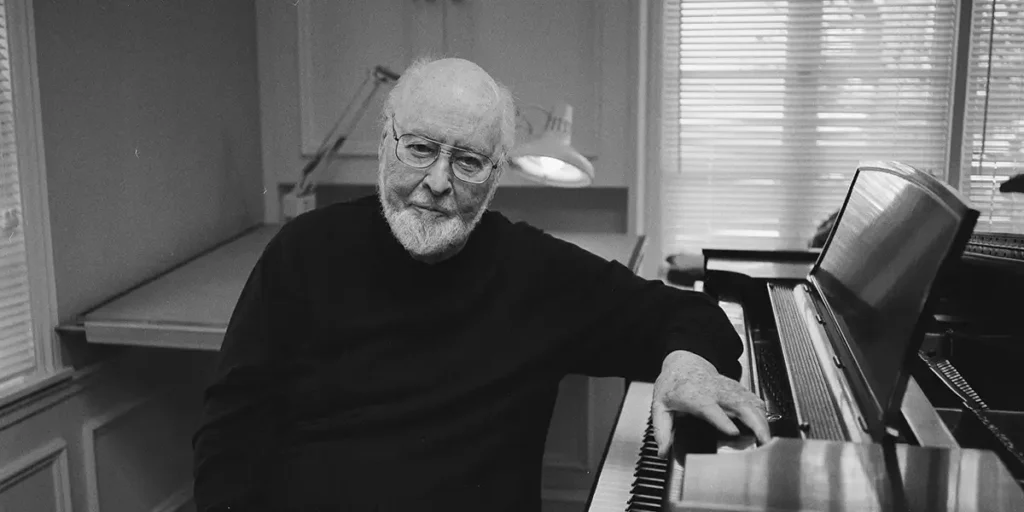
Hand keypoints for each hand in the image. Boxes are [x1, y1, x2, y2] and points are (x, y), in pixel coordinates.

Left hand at [651, 350, 769, 457]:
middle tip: (763, 440)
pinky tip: (766, 426)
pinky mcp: (737, 389)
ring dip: (762, 420)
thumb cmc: (673, 384)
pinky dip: (763, 413)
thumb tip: (663, 451)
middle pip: (739, 404)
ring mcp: (728, 389)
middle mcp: (715, 391)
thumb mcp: (660, 406)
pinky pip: (754, 400)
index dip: (723, 420)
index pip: (710, 408)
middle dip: (754, 422)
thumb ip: (662, 429)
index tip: (733, 433)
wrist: (684, 362)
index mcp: (695, 396)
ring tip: (768, 439)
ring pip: (751, 402)